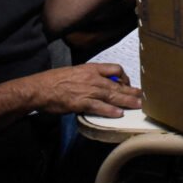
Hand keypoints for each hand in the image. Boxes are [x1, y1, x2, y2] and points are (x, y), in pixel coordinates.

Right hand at [23, 63, 142, 117]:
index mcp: (91, 68)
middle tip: (142, 95)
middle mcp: (93, 78)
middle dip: (131, 90)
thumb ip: (89, 77)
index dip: (124, 76)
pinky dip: (111, 110)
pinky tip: (119, 114)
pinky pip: (100, 107)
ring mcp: (89, 90)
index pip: (115, 68)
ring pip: (113, 95)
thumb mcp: (75, 72)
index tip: (128, 83)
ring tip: (138, 105)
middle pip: (118, 83)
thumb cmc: (55, 80)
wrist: (40, 88)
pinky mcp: (82, 103)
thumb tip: (99, 84)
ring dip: (127, 101)